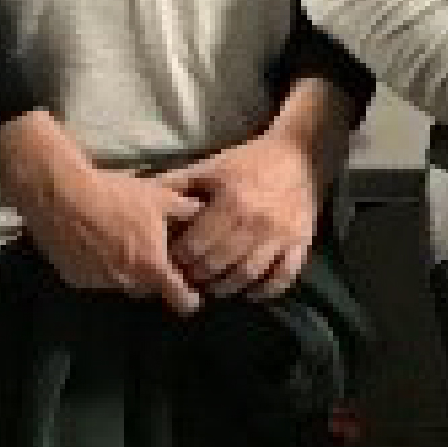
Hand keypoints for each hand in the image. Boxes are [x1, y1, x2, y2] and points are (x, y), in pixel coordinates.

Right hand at [0, 113, 203, 314]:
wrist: (62, 195)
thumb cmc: (115, 195)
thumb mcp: (158, 196)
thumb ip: (186, 209)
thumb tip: (202, 211)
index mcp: (152, 267)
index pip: (183, 301)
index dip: (191, 297)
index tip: (191, 290)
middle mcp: (127, 282)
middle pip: (150, 289)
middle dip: (154, 274)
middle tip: (149, 247)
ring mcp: (99, 284)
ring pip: (123, 283)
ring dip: (126, 269)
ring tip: (118, 238)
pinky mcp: (76, 279)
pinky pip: (96, 278)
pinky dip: (99, 266)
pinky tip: (94, 241)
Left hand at [156, 128, 330, 300]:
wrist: (300, 154)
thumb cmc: (250, 160)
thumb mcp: (213, 165)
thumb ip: (180, 182)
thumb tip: (146, 191)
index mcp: (230, 201)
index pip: (196, 244)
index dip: (179, 258)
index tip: (172, 262)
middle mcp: (255, 222)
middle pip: (219, 263)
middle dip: (199, 276)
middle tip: (190, 279)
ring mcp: (280, 235)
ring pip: (248, 274)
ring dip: (227, 287)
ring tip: (215, 287)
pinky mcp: (301, 243)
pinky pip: (283, 277)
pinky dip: (266, 290)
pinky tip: (251, 292)